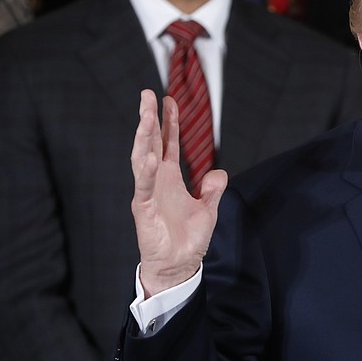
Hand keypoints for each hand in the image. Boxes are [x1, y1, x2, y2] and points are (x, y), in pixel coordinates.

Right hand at [130, 89, 226, 296]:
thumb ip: (212, 190)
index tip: (168, 100)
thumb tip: (219, 174)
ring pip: (142, 159)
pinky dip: (147, 171)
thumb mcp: (208, 210)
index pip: (168, 144)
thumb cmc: (188, 240)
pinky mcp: (144, 210)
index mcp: (170, 179)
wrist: (179, 266)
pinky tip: (150, 155)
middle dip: (149, 119)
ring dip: (143, 137)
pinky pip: (144, 187)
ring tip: (145, 115)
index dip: (169, 122)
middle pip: (151, 144)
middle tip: (146, 94)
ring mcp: (148, 194)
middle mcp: (156, 182)